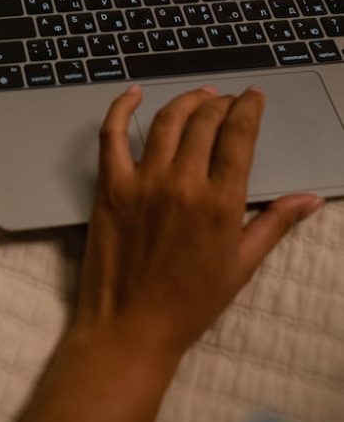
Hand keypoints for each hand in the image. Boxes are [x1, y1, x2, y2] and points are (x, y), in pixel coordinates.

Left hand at [75, 84, 323, 360]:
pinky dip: (120, 108)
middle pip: (204, 122)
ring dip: (186, 101)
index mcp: (220, 203)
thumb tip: (310, 198)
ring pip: (166, 121)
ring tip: (199, 96)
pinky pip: (111, 134)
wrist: (131, 328)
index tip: (254, 95)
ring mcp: (143, 181)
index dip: (248, 108)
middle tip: (228, 99)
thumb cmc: (191, 303)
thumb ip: (275, 224)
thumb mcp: (242, 265)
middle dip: (221, 103)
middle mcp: (183, 183)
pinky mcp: (110, 185)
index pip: (239, 136)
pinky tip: (132, 94)